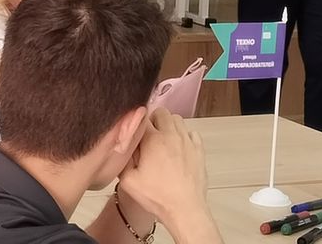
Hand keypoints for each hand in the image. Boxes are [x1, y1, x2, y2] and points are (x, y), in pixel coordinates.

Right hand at [118, 109, 211, 234]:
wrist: (184, 208)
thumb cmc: (157, 196)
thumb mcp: (128, 181)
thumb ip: (122, 159)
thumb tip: (122, 146)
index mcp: (152, 140)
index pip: (142, 118)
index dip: (136, 125)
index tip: (135, 135)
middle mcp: (171, 135)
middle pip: (161, 112)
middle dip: (153, 121)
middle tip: (148, 137)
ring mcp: (187, 141)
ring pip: (177, 119)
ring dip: (169, 126)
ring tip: (163, 142)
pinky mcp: (198, 149)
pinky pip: (191, 133)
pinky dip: (184, 136)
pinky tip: (178, 150)